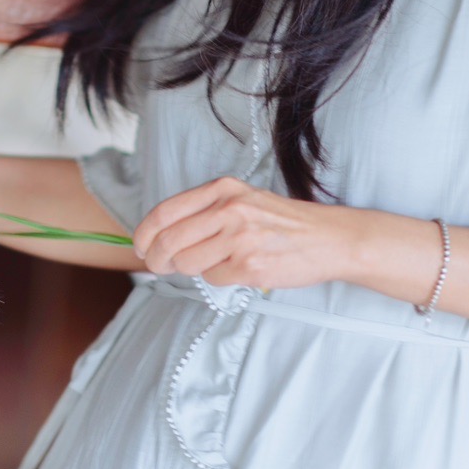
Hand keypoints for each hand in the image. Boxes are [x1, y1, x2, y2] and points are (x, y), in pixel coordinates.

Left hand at [131, 177, 364, 289]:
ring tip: (209, 264)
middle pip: (169, 241)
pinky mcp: (249, 266)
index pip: (165, 212)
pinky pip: (213, 279)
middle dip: (156, 259)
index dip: (144, 234)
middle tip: (157, 267)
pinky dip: (218, 279)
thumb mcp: (242, 200)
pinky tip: (237, 269)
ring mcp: (239, 238)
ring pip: (186, 263)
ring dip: (188, 270)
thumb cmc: (281, 222)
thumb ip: (204, 212)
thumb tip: (159, 238)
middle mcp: (228, 210)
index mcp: (222, 189)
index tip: (140, 247)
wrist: (328, 238)